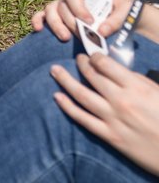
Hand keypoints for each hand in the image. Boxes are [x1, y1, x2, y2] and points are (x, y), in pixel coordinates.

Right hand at [31, 0, 133, 40]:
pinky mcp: (58, 16)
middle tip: (82, 35)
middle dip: (70, 21)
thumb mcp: (126, 12)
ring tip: (65, 38)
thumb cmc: (124, 11)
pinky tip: (39, 30)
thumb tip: (101, 30)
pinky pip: (42, 16)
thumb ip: (116, 20)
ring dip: (55, 24)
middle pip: (62, 4)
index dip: (78, 7)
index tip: (89, 22)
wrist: (125, 18)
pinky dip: (38, 21)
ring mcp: (63, 5)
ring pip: (50, 10)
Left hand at [52, 53, 158, 175]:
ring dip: (65, 80)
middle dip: (81, 64)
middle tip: (78, 58)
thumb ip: (137, 81)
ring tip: (55, 70)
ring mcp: (113, 119)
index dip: (95, 56)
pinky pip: (82, 119)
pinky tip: (57, 97)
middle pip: (91, 76)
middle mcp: (121, 101)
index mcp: (136, 88)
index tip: (92, 54)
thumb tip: (115, 71)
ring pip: (81, 95)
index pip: (105, 64)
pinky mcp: (110, 136)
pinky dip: (67, 107)